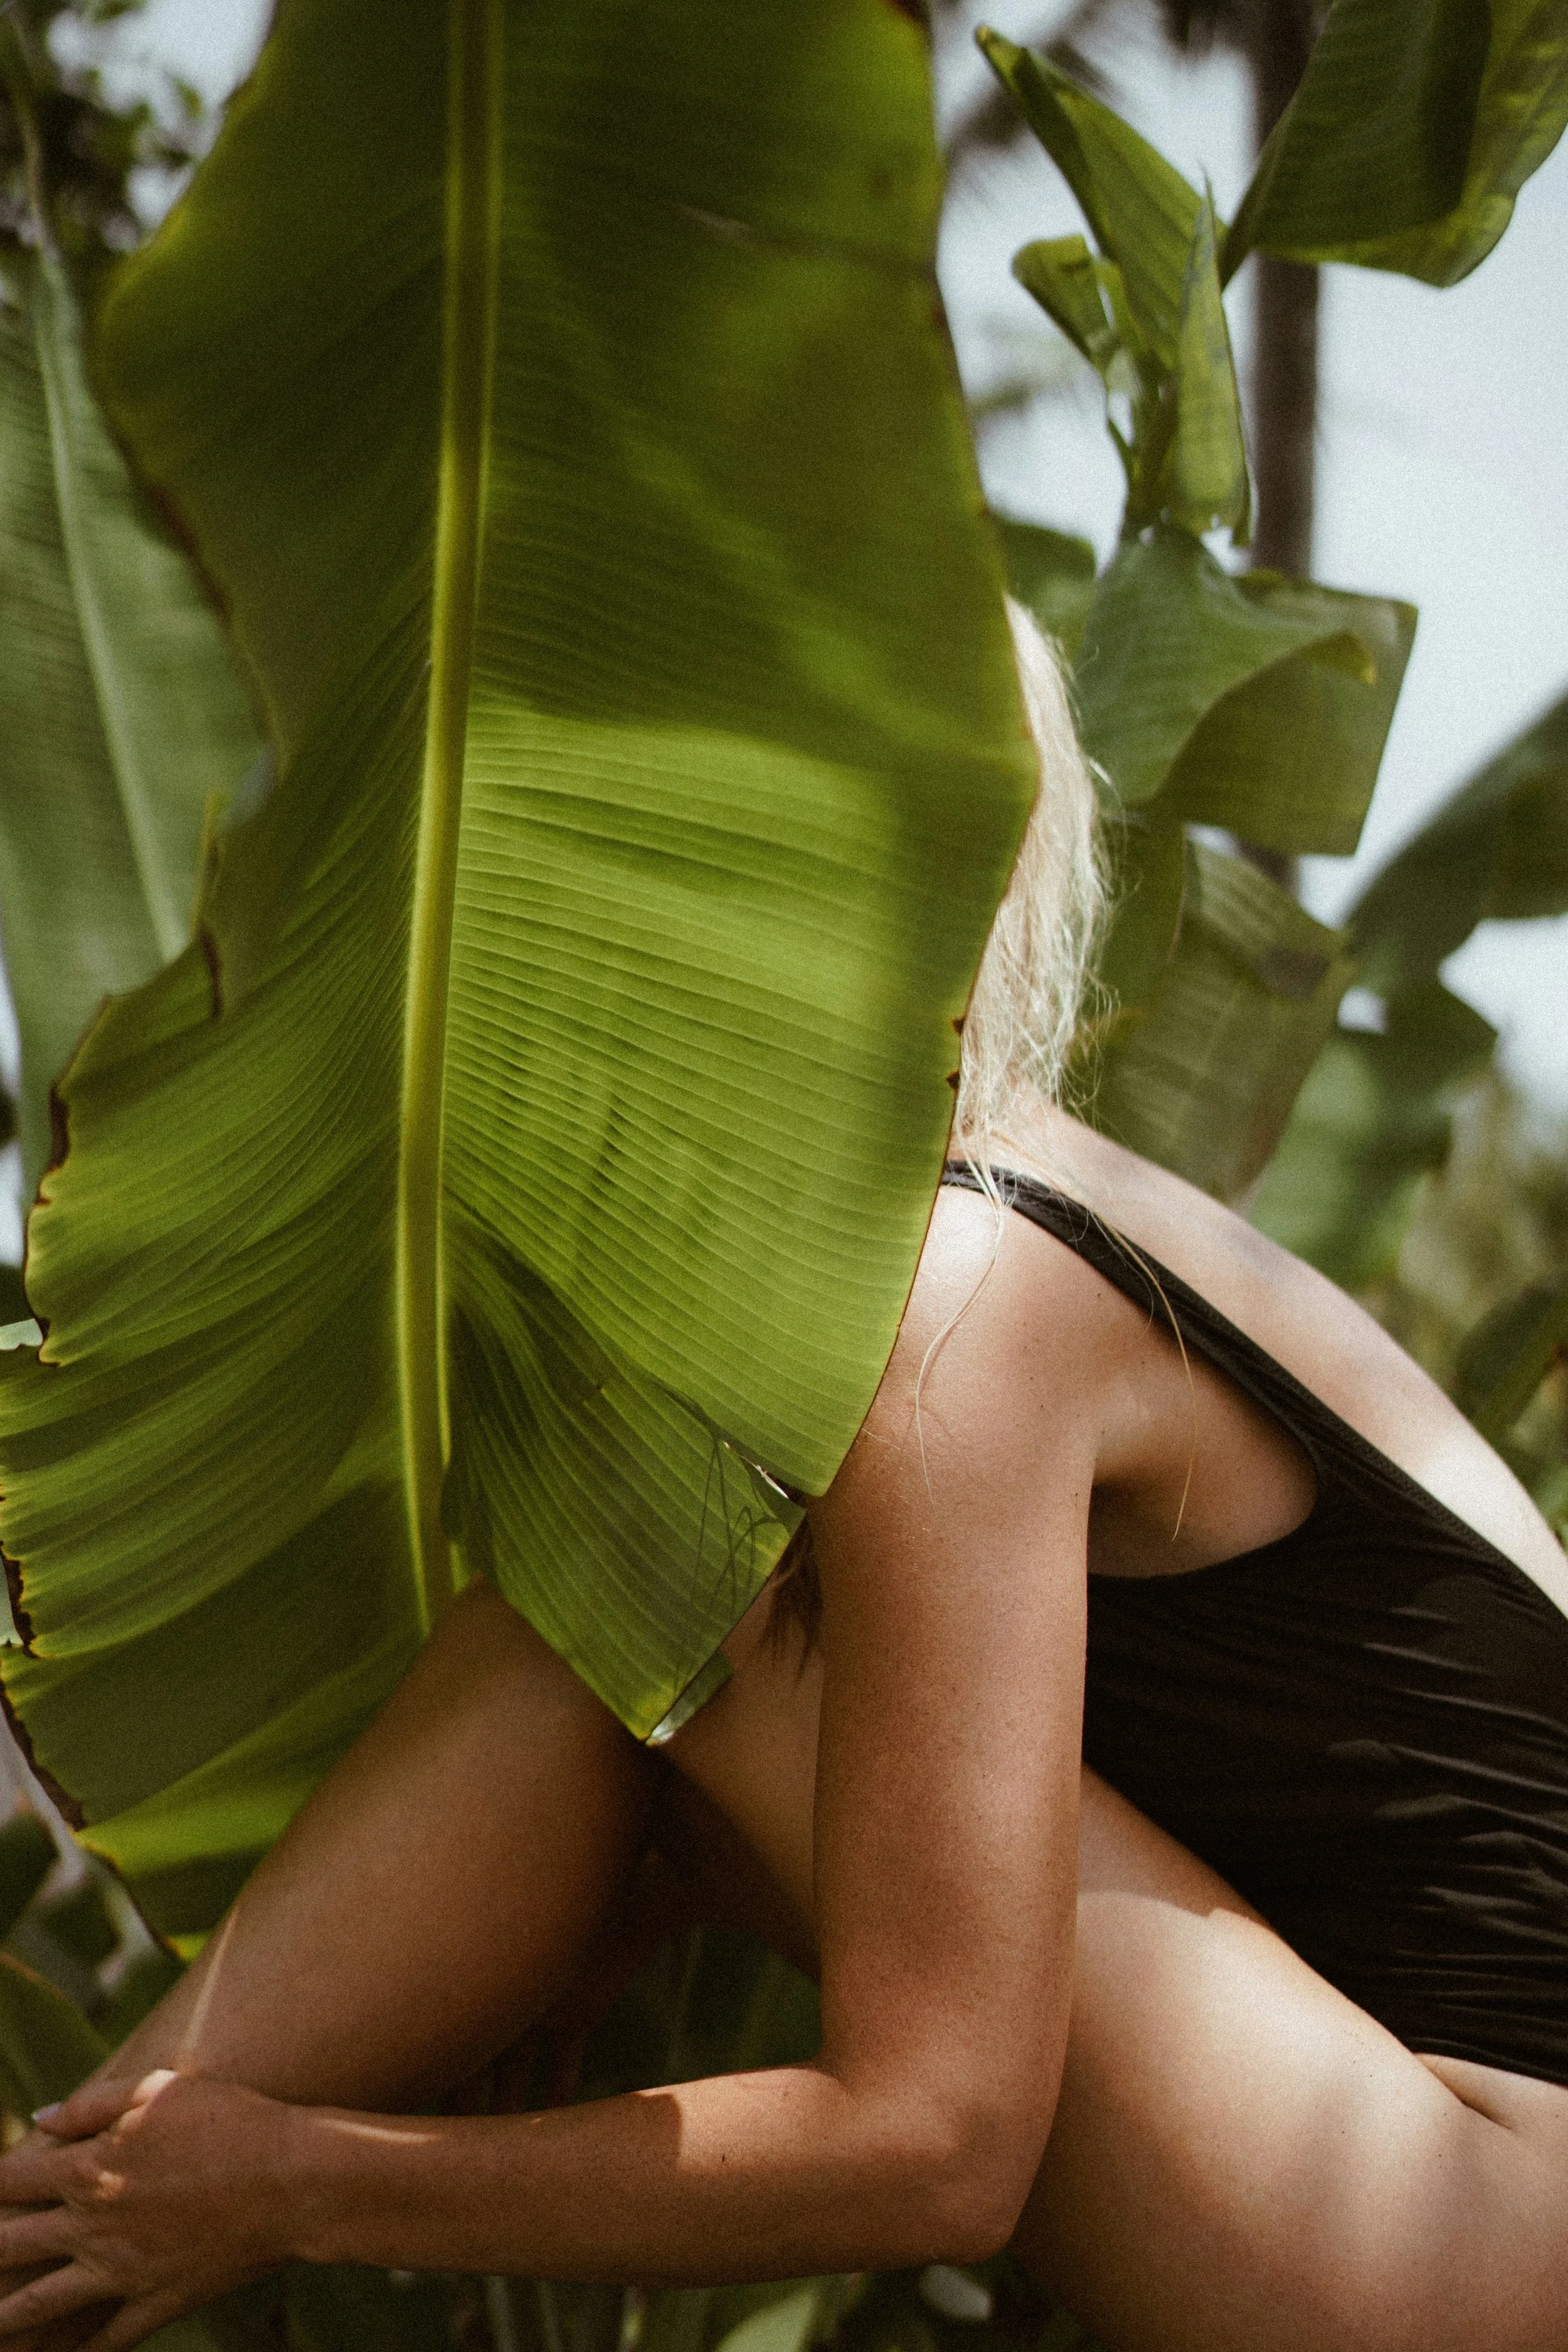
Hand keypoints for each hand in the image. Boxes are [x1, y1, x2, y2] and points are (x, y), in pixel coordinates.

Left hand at [0, 2072, 294, 2349]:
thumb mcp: (158, 2089)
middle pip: (12, 2247)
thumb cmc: (229, 2119)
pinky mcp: (157, 2300)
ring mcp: (122, 2271)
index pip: (9, 2180)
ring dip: (6, 2319)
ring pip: (42, 2305)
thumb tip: (37, 2119)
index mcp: (89, 2168)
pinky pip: (106, 2340)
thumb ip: (91, 2104)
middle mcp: (93, 2225)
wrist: (291, 2178)